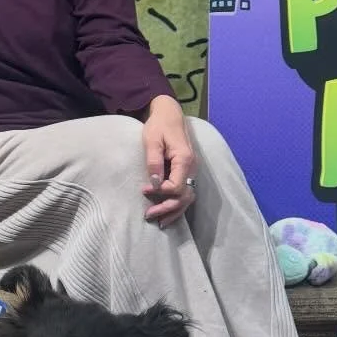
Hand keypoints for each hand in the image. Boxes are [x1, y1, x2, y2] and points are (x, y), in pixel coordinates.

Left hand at [141, 95, 195, 226]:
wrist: (169, 114)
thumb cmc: (159, 125)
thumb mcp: (152, 140)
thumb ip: (153, 161)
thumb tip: (154, 183)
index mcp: (184, 159)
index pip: (177, 186)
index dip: (161, 192)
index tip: (144, 190)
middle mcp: (192, 167)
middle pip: (184, 196)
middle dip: (167, 208)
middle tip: (148, 216)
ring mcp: (192, 171)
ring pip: (188, 197)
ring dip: (174, 211)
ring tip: (159, 222)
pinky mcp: (187, 172)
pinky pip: (186, 192)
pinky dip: (177, 205)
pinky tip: (167, 213)